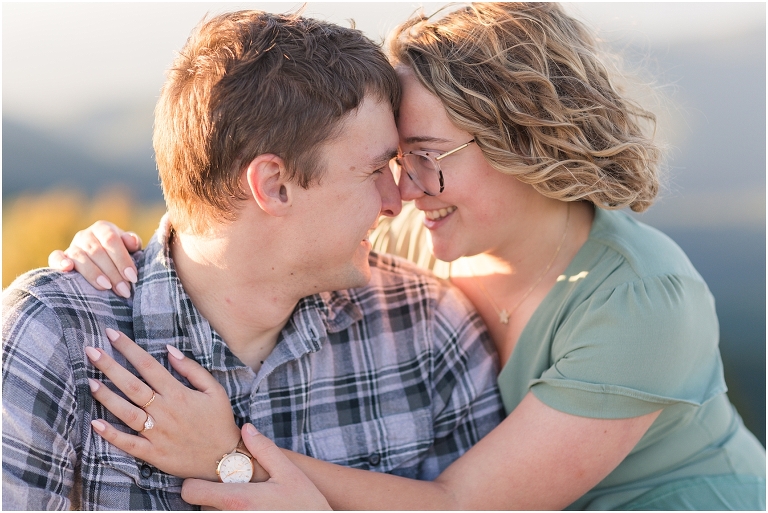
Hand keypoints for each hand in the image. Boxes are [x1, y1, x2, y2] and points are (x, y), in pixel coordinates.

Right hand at [48, 220, 141, 297]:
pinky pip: (55, 257)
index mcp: (103, 228)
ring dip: (93, 273)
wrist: (103, 260)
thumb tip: (132, 242)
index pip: (111, 240)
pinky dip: (59, 262)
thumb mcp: (130, 247)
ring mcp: (72, 246)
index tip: (132, 277)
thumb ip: (133, 243)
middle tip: (123, 290)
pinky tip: (67, 269)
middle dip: (112, 273)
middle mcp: (85, 235)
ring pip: (80, 257)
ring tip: (106, 287)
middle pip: (97, 252)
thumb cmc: (120, 254)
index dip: (122, 259)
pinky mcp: (60, 257)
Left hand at [86, 328, 246, 480]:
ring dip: (107, 397)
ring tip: (90, 381)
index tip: (111, 334)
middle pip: (132, 386)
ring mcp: (157, 433)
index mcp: (179, 394)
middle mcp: (164, 411)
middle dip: (110, 367)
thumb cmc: (219, 421)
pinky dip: (111, 435)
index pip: (148, 366)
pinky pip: (128, 443)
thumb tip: (169, 350)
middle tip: (91, 351)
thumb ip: (192, 369)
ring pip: (127, 413)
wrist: (223, 458)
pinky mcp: (153, 453)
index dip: (129, 349)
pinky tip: (95, 423)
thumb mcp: (214, 390)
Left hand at [182, 424, 330, 510]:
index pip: (191, 491)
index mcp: (237, 499)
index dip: (195, 483)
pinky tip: (251, 510)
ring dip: (221, 509)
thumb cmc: (305, 505)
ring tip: (245, 502)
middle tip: (236, 489)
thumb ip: (265, 450)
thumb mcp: (289, 473)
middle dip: (213, 496)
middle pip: (200, 506)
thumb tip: (247, 428)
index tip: (210, 478)